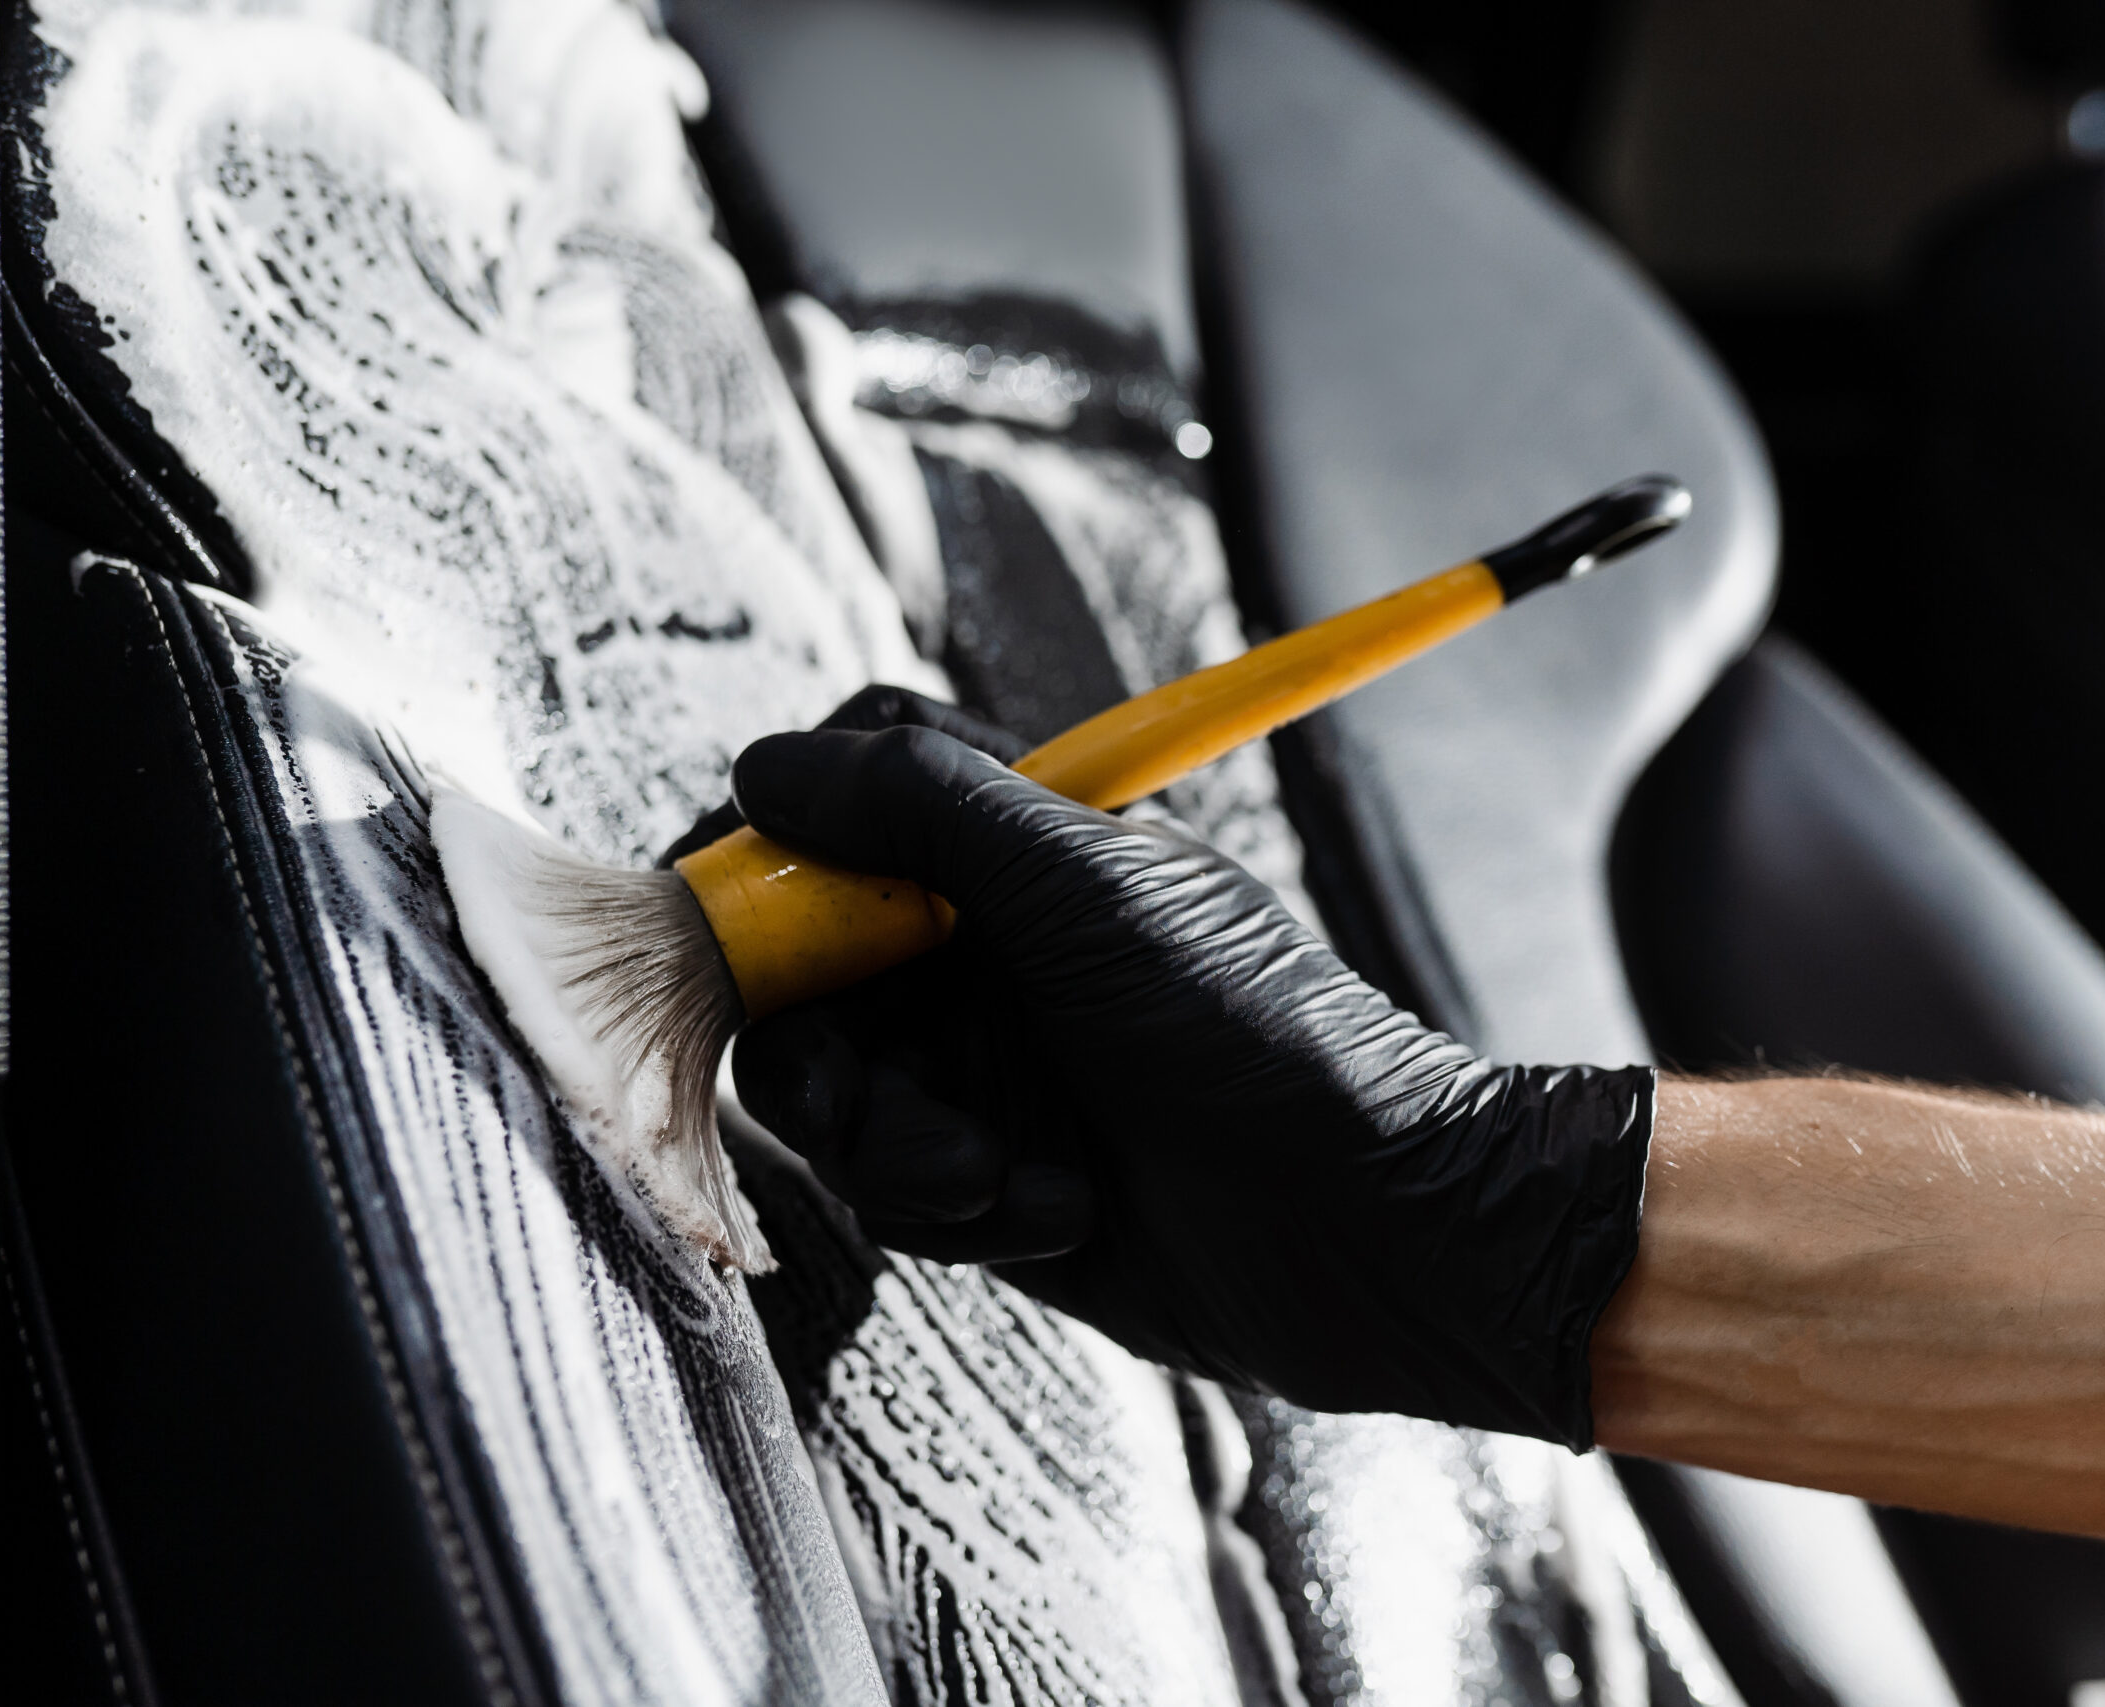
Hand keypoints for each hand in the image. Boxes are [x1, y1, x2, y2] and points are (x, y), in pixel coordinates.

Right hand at [720, 687, 1653, 1445]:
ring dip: (897, 1142)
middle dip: (817, 1048)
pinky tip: (1065, 1211)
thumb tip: (766, 768)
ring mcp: (992, 1068)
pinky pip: (894, 1190)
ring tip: (994, 1172)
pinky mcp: (998, 1184)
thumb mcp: (1086, 888)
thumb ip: (923, 809)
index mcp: (1017, 849)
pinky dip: (957, 1206)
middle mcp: (989, 950)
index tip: (733, 917)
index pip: (845, 808)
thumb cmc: (1255, 1032)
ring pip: (838, 1093)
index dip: (769, 856)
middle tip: (850, 1101)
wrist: (1370, 1229)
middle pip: (806, 974)